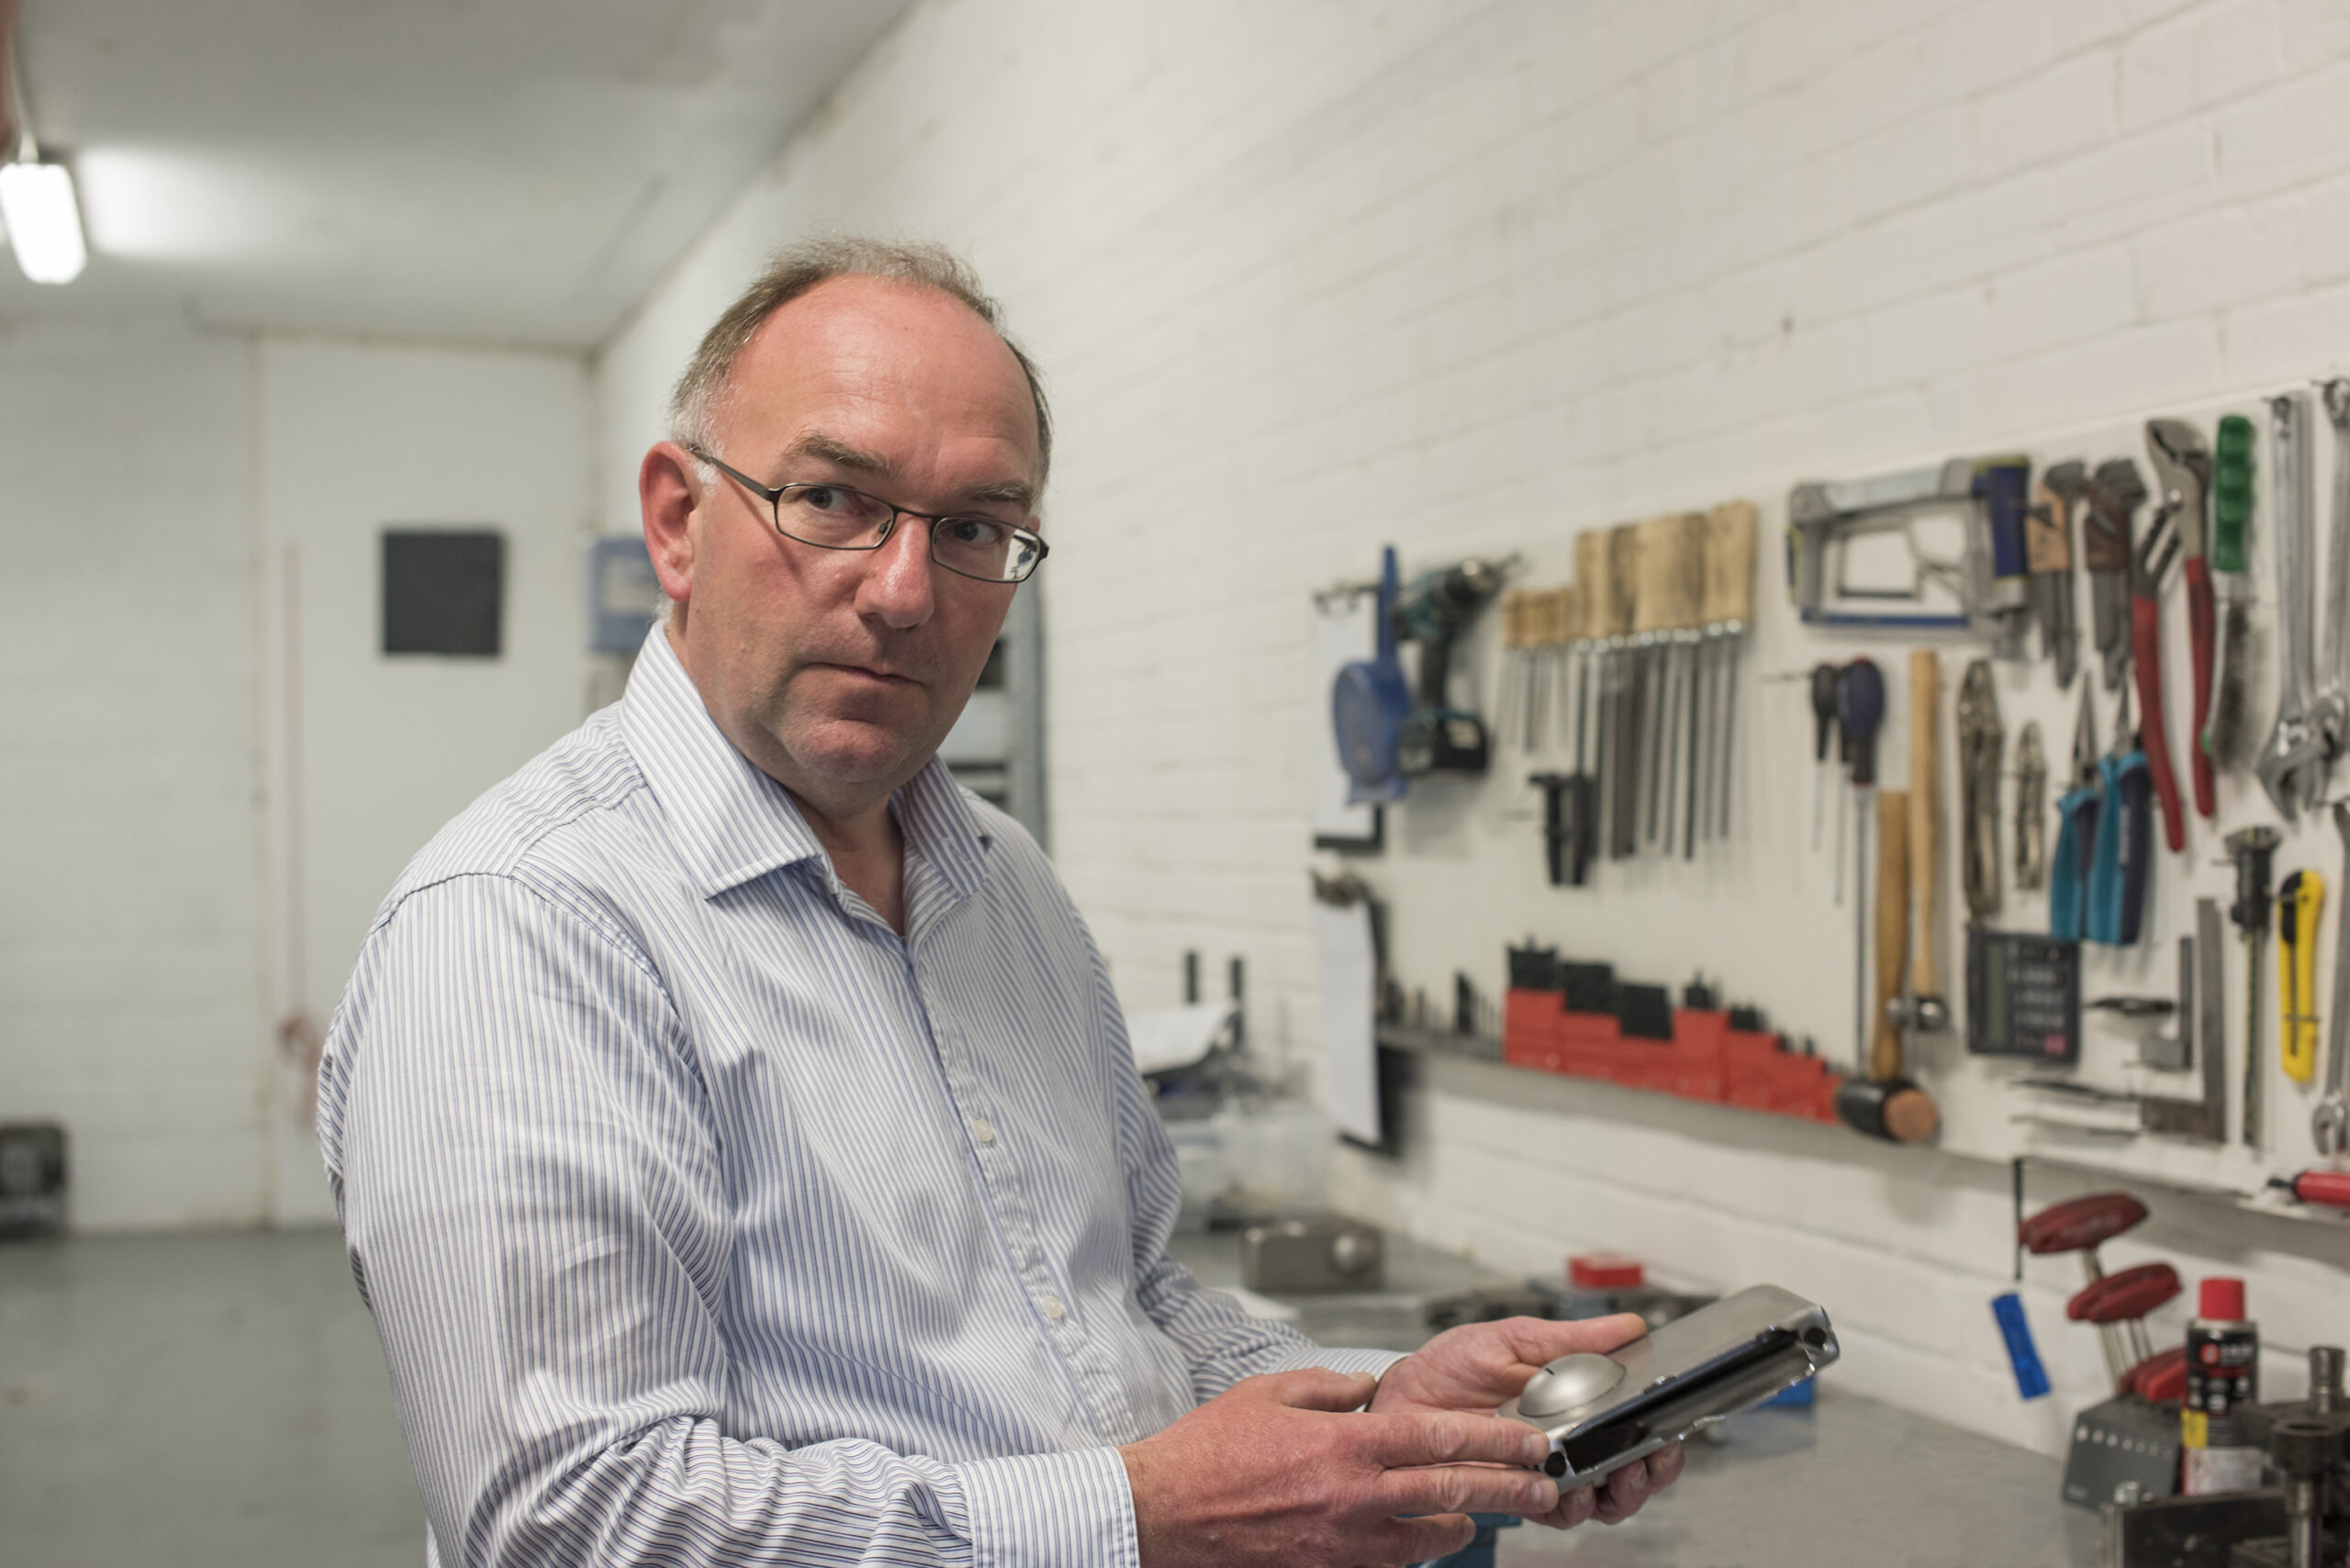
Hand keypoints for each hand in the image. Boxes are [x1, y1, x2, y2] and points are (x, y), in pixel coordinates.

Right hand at [1120, 1367, 1561, 1567]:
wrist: (1165, 1512)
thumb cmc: (1208, 1451)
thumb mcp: (1270, 1391)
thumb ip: (1329, 1386)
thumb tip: (1366, 1387)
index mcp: (1344, 1442)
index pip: (1438, 1436)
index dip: (1493, 1438)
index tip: (1530, 1439)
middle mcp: (1353, 1494)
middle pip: (1450, 1490)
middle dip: (1506, 1486)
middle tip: (1543, 1483)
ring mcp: (1344, 1539)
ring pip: (1427, 1537)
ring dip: (1464, 1524)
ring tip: (1486, 1514)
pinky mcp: (1329, 1567)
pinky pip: (1388, 1561)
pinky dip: (1414, 1549)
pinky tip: (1426, 1541)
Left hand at [1369, 1315, 1685, 1529]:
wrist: (1402, 1394)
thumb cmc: (1453, 1366)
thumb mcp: (1516, 1339)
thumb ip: (1572, 1339)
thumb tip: (1628, 1327)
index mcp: (1575, 1405)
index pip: (1634, 1430)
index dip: (1660, 1438)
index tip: (1669, 1433)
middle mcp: (1566, 1446)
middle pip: (1628, 1476)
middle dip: (1649, 1473)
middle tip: (1645, 1459)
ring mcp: (1542, 1474)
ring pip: (1599, 1502)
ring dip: (1613, 1492)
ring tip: (1608, 1473)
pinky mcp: (1515, 1495)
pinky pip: (1552, 1513)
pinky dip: (1566, 1503)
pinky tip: (1563, 1486)